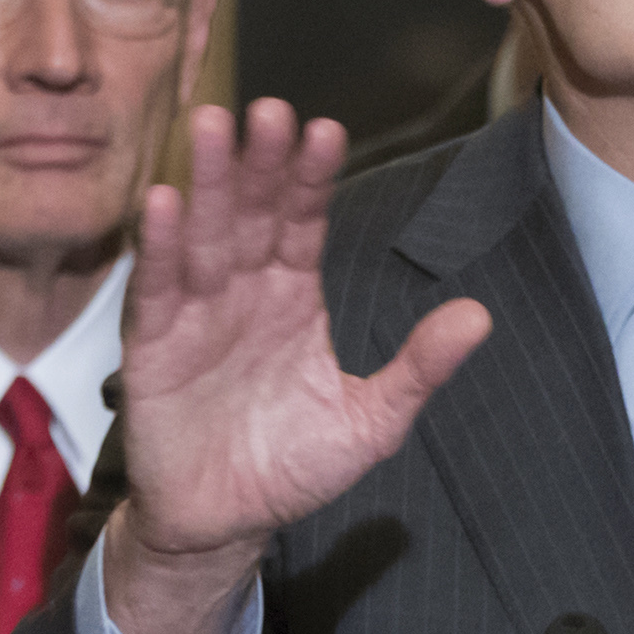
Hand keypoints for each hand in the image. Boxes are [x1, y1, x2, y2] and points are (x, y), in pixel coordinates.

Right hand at [101, 101, 490, 633]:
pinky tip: (163, 201)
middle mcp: (243, 290)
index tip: (324, 131)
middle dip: (260, 163)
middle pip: (252, 213)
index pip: (304, 222)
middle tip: (267, 110)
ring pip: (204, 235)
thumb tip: (480, 316)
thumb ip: (419, 367)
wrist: (224, 523)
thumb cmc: (293, 465)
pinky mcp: (152, 347)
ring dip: (209, 183)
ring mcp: (196, 312)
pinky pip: (156, 289)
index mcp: (294, 295)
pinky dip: (159, 247)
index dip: (310, 179)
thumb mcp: (372, 420)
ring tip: (214, 128)